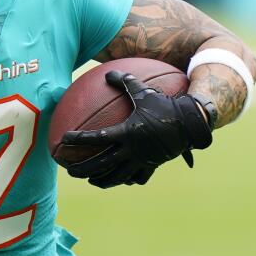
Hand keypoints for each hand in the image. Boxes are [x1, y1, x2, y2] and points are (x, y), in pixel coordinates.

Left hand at [61, 70, 212, 187]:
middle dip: (84, 169)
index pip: (97, 138)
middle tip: (70, 171)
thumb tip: (108, 73)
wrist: (191, 123)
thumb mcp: (144, 91)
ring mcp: (142, 160)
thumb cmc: (166, 105)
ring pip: (118, 176)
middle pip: (102, 164)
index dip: (78, 139)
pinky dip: (127, 180)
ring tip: (91, 181)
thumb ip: (125, 82)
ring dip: (103, 180)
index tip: (64, 140)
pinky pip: (137, 177)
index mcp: (127, 133)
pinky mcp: (152, 166)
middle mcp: (132, 150)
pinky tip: (121, 180)